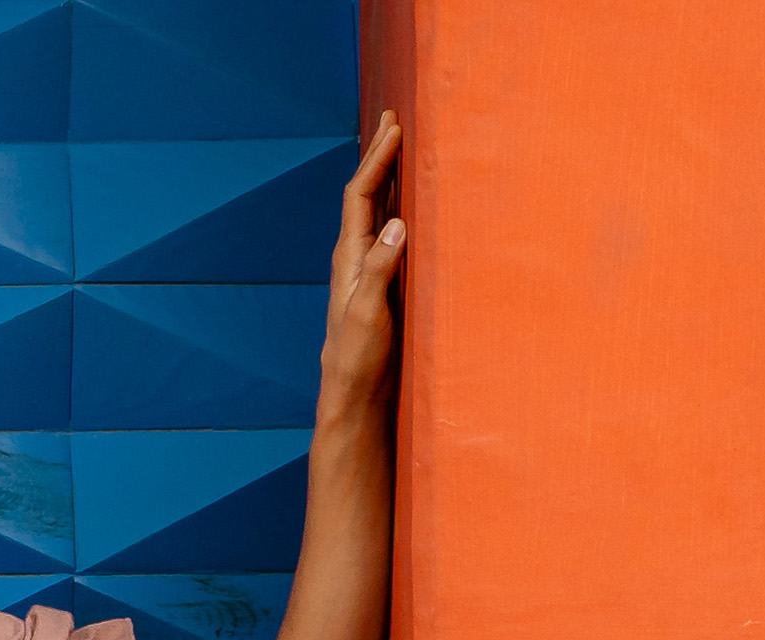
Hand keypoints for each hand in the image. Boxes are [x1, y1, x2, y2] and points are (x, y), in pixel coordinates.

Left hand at [318, 112, 406, 415]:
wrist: (354, 397)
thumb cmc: (357, 360)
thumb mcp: (368, 314)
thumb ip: (380, 269)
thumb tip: (398, 223)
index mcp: (350, 258)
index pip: (361, 195)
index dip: (377, 159)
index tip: (395, 126)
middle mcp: (357, 258)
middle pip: (368, 195)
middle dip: (382, 155)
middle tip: (395, 118)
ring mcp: (370, 271)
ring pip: (381, 212)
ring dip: (393, 178)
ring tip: (405, 148)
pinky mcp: (384, 286)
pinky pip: (393, 235)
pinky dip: (403, 209)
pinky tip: (415, 204)